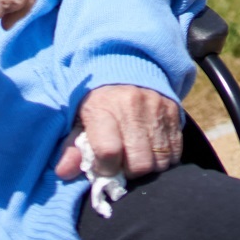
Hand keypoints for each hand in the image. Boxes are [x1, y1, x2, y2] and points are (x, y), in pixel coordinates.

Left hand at [56, 84, 182, 180]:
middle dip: (130, 172)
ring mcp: (156, 110)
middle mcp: (132, 108)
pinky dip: (165, 158)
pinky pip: (175, 152)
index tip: (104, 168)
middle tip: (123, 164)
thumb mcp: (79, 119)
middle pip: (140, 163)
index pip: (108, 151)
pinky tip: (152, 149)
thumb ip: (72, 147)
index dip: (106, 169)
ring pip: (160, 161)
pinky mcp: (174, 112)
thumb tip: (63, 173)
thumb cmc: (98, 100)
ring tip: (137, 156)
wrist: (125, 66)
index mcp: (102, 109)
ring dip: (149, 166)